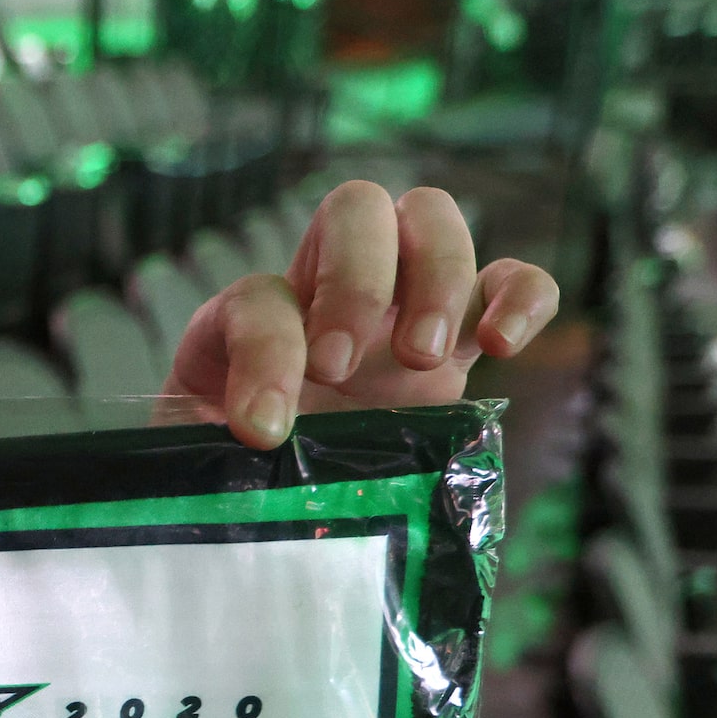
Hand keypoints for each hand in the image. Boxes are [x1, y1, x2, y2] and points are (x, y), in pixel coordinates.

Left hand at [165, 180, 561, 448]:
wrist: (259, 509)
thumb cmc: (224, 478)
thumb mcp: (195, 455)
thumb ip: (208, 436)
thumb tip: (264, 432)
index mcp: (250, 316)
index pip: (261, 297)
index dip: (264, 352)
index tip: (263, 426)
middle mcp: (326, 293)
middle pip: (357, 208)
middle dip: (358, 281)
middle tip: (340, 370)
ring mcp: (398, 311)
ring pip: (433, 220)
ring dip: (436, 277)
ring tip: (422, 357)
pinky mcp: (458, 347)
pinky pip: (507, 282)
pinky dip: (521, 293)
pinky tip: (505, 341)